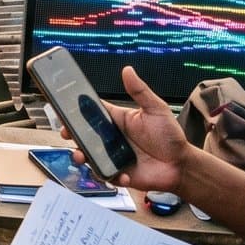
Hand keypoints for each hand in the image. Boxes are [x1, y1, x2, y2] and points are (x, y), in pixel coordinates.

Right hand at [62, 66, 188, 192]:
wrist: (181, 164)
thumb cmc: (170, 136)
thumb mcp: (156, 110)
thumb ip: (140, 91)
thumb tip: (127, 69)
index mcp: (117, 120)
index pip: (91, 113)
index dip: (76, 112)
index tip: (64, 111)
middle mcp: (110, 138)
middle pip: (83, 135)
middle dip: (71, 135)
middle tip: (66, 134)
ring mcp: (112, 156)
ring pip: (88, 156)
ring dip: (81, 157)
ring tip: (81, 157)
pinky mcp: (118, 173)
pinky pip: (105, 175)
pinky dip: (108, 176)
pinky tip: (122, 175)